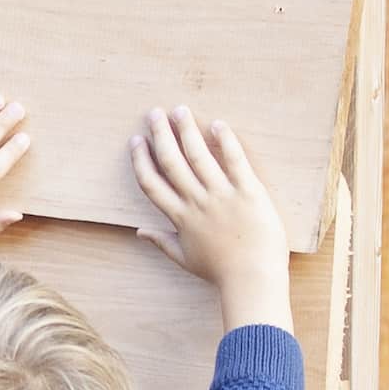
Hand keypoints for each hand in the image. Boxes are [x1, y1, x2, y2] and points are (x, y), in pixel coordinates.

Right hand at [133, 106, 293, 331]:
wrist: (252, 279)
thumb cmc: (221, 272)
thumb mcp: (185, 258)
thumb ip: (161, 241)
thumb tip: (139, 232)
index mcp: (180, 218)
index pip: (152, 183)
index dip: (141, 160)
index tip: (136, 141)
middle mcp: (197, 202)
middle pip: (171, 162)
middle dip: (160, 134)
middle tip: (154, 113)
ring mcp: (222, 195)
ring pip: (198, 156)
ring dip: (186, 130)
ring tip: (179, 110)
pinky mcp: (248, 192)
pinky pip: (234, 160)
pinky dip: (225, 141)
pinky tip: (217, 124)